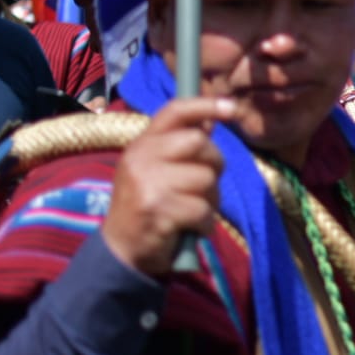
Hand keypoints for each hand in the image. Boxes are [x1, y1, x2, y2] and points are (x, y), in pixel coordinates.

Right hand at [101, 97, 232, 276]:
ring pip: (206, 179)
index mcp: (142, 144)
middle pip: (199, 143)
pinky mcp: (158, 210)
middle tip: (203, 186)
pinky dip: (205, 224)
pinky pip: (203, 210)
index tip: (232, 108)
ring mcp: (148, 183)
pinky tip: (190, 229)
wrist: (122, 250)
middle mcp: (141, 158)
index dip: (206, 105)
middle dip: (214, 164)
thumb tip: (211, 119)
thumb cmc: (149, 205)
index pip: (174, 111)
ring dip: (210, 201)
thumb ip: (181, 146)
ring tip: (192, 211)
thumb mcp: (157, 169)